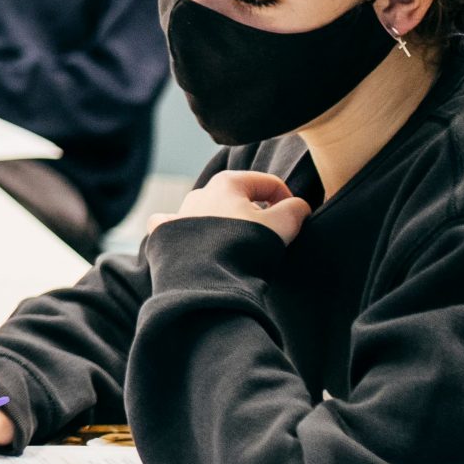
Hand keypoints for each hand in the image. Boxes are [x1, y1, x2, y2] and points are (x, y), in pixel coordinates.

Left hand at [149, 169, 308, 243]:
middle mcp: (200, 192)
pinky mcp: (165, 234)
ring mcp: (179, 212)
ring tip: (239, 247)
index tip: (294, 220)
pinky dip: (187, 231)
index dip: (287, 200)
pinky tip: (196, 242)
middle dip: (256, 213)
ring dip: (227, 224)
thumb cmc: (245, 249)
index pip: (267, 183)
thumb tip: (298, 205)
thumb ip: (295, 209)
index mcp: (227, 183)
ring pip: (211, 211)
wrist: (205, 280)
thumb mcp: (282, 226)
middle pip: (238, 198)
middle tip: (268, 237)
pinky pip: (176, 225)